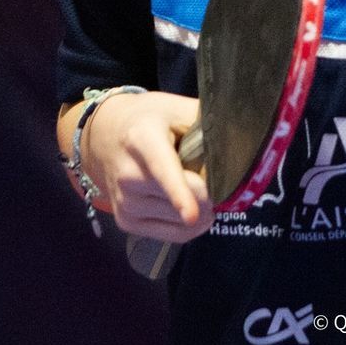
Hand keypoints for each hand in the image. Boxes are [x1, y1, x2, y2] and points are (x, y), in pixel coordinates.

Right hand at [80, 91, 212, 243]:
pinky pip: (174, 236)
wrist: (103, 136)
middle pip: (182, 200)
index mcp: (142, 140)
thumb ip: (207, 123)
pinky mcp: (126, 223)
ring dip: (201, 209)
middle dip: (208, 192)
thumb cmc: (149, 120)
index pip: (163, 170)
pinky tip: (192, 206)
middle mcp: (128, 176)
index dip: (180, 194)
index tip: (192, 214)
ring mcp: (125, 203)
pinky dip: (190, 225)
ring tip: (194, 185)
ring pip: (182, 222)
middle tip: (211, 175)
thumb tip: (242, 142)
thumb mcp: (176, 108)